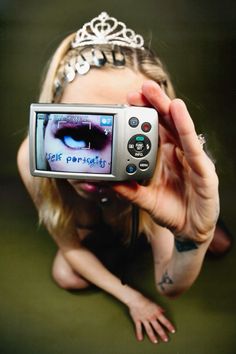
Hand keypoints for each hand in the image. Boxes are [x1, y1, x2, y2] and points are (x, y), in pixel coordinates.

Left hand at [114, 81, 218, 242]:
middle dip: (153, 104)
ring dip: (167, 108)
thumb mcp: (145, 200)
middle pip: (167, 123)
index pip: (154, 131)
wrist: (190, 231)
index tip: (127, 103)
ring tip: (154, 92)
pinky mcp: (203, 169)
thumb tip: (106, 182)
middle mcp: (178, 154)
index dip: (142, 116)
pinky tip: (178, 111)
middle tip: (138, 89)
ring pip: (180, 128)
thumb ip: (128, 190)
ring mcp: (192, 159)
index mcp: (165, 157)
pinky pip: (193, 146)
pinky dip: (186, 127)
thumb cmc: (172, 211)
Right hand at [128, 293, 174, 342]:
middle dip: (162, 334)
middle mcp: (151, 317)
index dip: (169, 326)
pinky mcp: (137, 320)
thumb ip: (159, 308)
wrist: (136, 299)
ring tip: (155, 341)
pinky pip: (138, 328)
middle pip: (158, 327)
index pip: (165, 321)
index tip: (173, 331)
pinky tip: (140, 339)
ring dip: (152, 336)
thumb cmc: (145, 300)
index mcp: (156, 313)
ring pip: (149, 330)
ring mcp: (144, 320)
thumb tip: (163, 311)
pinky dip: (139, 334)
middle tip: (166, 340)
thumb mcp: (154, 304)